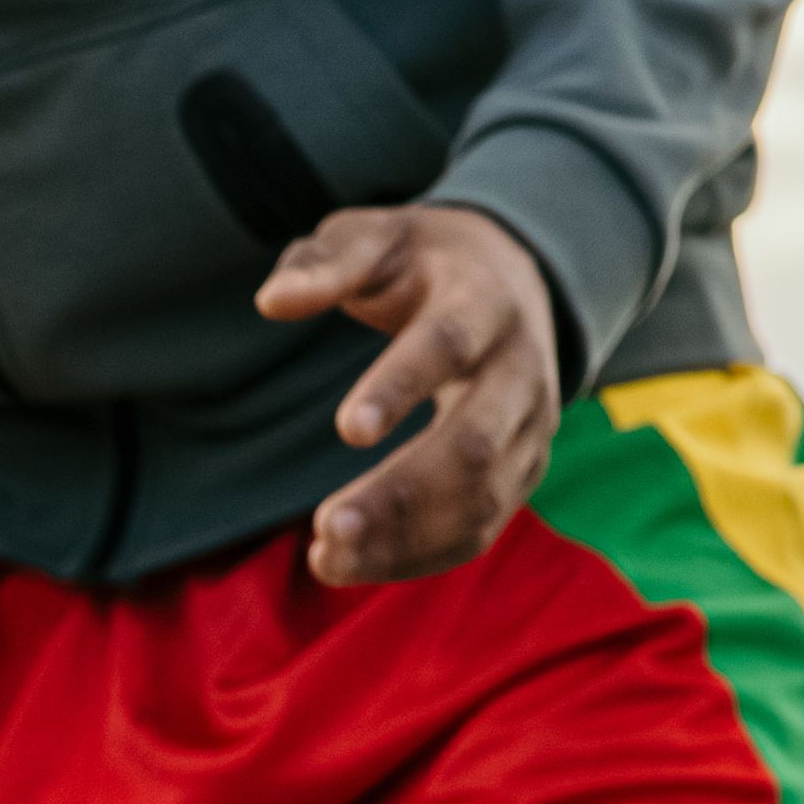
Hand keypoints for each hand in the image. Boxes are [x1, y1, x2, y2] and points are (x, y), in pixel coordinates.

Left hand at [259, 204, 562, 584]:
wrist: (511, 277)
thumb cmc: (421, 262)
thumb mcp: (374, 237)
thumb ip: (325, 262)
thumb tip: (272, 301)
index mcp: (484, 301)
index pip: (449, 345)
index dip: (401, 387)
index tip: (347, 430)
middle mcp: (521, 369)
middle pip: (473, 443)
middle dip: (402, 492)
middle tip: (324, 528)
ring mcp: (531, 427)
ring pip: (481, 498)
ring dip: (405, 539)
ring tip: (325, 559)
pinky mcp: (523, 470)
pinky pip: (480, 529)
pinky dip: (420, 557)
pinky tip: (355, 566)